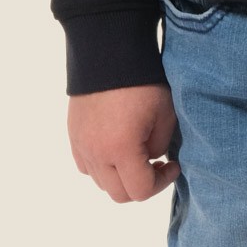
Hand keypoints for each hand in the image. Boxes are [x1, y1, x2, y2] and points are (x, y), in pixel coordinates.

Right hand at [68, 83, 179, 203]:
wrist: (108, 52)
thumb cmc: (143, 82)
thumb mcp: (165, 115)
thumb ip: (160, 146)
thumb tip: (151, 159)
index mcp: (120, 150)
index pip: (141, 191)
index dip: (162, 183)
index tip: (173, 165)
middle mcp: (96, 153)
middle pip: (119, 194)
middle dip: (142, 185)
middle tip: (157, 165)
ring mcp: (81, 145)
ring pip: (101, 183)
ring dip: (121, 177)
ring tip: (137, 156)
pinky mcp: (73, 135)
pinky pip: (86, 166)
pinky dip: (102, 167)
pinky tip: (116, 150)